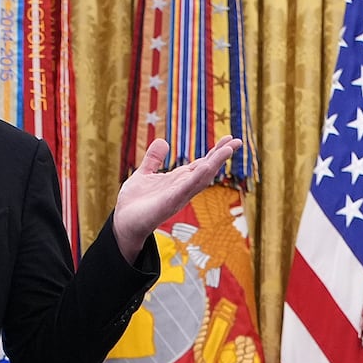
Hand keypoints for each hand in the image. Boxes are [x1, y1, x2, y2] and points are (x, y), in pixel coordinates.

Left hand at [111, 135, 241, 261]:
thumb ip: (153, 160)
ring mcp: (178, 196)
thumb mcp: (143, 174)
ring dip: (215, 164)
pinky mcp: (169, 203)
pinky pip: (185, 189)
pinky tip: (205, 167)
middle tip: (238, 141)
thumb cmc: (135, 203)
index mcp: (178, 180)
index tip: (229, 139)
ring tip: (228, 149)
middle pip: (207, 169)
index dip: (215, 152)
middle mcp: (182, 188)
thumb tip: (162, 141)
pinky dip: (196, 178)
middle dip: (221, 156)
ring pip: (201, 178)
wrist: (123, 222)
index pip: (201, 164)